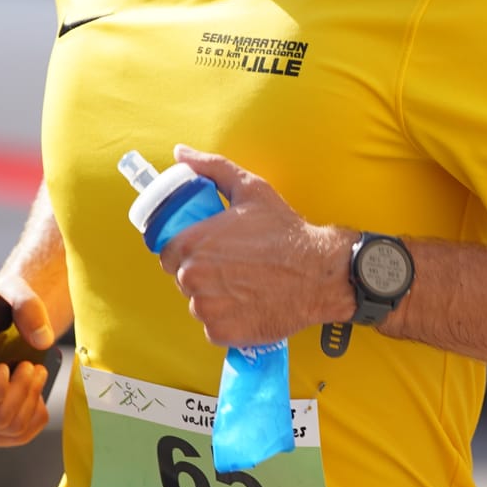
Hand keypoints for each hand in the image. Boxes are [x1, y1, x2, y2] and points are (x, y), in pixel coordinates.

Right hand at [0, 282, 55, 446]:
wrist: (13, 326)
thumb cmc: (9, 309)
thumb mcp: (16, 293)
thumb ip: (27, 306)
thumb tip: (42, 340)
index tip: (6, 366)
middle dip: (23, 391)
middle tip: (32, 367)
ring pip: (11, 429)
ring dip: (32, 399)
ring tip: (36, 374)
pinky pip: (20, 437)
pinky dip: (36, 415)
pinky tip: (36, 394)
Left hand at [160, 146, 353, 346]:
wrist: (319, 272)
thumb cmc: (285, 232)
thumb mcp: (249, 190)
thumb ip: (211, 169)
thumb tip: (181, 153)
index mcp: (191, 244)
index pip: (167, 253)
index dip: (186, 251)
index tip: (206, 250)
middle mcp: (192, 278)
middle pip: (183, 279)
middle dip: (202, 273)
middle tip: (232, 266)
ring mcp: (206, 309)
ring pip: (198, 304)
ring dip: (214, 298)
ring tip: (244, 285)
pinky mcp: (222, 333)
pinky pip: (213, 328)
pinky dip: (227, 320)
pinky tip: (249, 305)